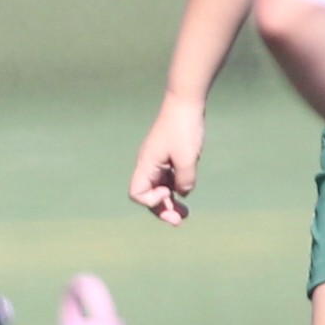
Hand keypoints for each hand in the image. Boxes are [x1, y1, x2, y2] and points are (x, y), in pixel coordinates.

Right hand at [130, 92, 203, 223]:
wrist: (185, 103)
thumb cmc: (183, 129)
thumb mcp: (188, 159)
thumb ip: (185, 181)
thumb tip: (183, 193)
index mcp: (147, 165)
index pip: (137, 193)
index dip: (151, 200)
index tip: (168, 191)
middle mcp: (149, 165)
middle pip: (149, 195)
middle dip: (162, 209)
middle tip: (179, 221)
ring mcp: (158, 161)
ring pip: (160, 188)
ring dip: (170, 202)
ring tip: (184, 215)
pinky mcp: (168, 157)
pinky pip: (168, 179)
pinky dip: (175, 189)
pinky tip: (186, 192)